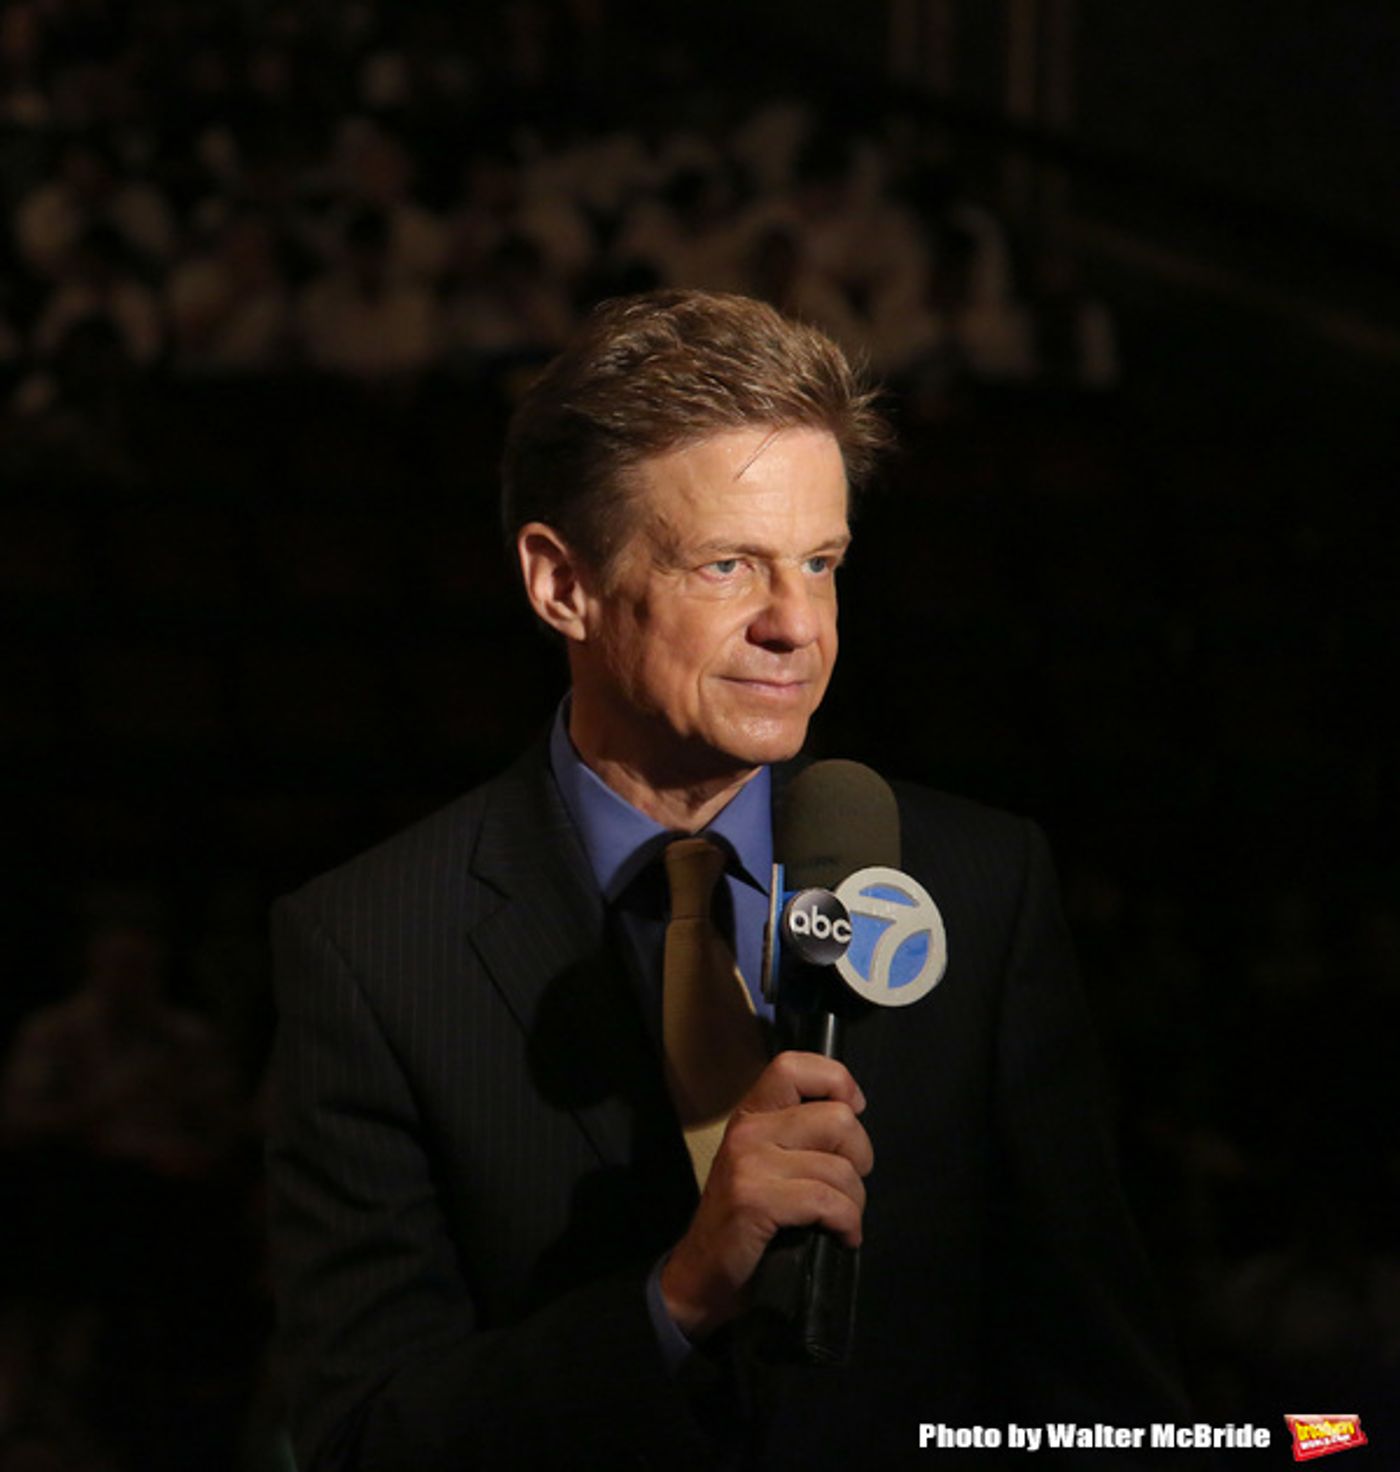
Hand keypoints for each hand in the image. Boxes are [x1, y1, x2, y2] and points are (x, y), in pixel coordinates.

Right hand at [659, 1050, 872, 1341]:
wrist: (701, 1276)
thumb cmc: (744, 1222)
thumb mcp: (764, 1163)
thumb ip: (797, 1134)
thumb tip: (853, 1116)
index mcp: (751, 1115)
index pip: (795, 1066)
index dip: (837, 1082)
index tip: (851, 1112)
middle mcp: (748, 1130)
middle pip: (838, 1119)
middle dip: (859, 1157)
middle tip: (847, 1185)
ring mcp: (749, 1164)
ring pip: (840, 1167)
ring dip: (854, 1202)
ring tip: (841, 1219)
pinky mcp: (754, 1200)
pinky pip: (827, 1202)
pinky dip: (847, 1224)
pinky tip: (841, 1237)